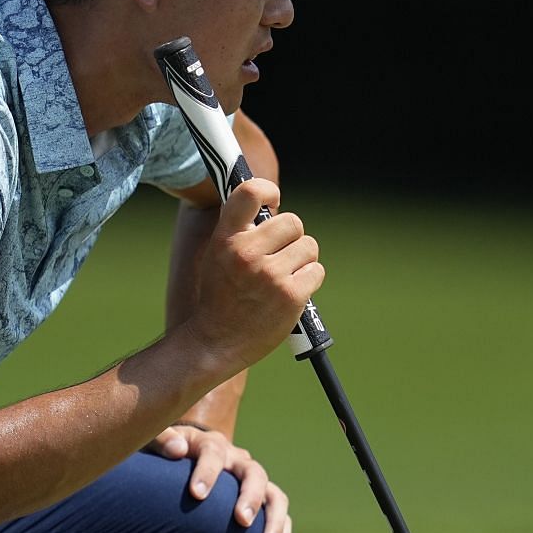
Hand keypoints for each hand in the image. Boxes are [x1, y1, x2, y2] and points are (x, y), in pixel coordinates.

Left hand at [146, 424, 292, 532]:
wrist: (181, 460)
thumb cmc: (163, 456)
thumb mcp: (153, 442)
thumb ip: (160, 441)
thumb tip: (177, 450)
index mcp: (210, 444)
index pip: (213, 453)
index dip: (207, 472)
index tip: (197, 494)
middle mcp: (236, 460)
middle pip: (254, 473)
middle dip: (250, 497)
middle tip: (242, 521)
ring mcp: (251, 479)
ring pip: (274, 495)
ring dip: (274, 521)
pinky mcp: (260, 498)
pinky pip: (278, 513)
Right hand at [183, 179, 322, 373]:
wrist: (215, 342)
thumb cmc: (220, 297)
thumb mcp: (218, 255)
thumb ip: (240, 230)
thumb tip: (271, 205)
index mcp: (226, 239)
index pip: (250, 191)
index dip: (268, 190)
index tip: (272, 201)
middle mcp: (247, 253)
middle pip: (293, 222)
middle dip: (291, 238)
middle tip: (279, 256)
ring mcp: (270, 275)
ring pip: (309, 247)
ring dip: (302, 260)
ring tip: (282, 277)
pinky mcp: (291, 295)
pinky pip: (316, 271)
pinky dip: (308, 280)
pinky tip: (290, 292)